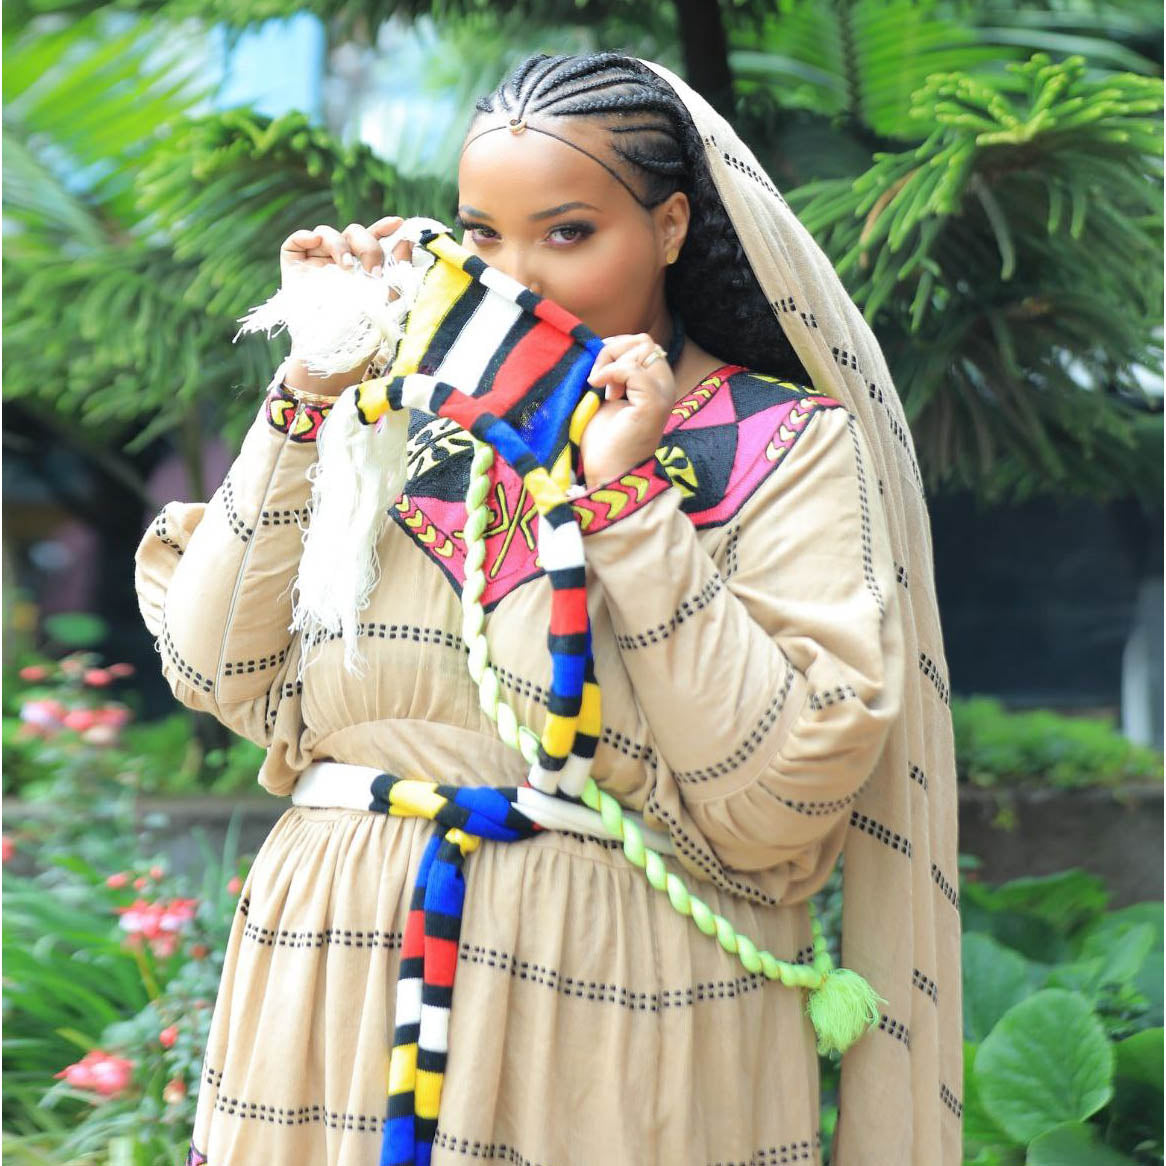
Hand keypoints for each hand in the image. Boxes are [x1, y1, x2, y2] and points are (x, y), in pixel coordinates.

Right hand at [278, 216, 413, 394]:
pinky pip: (295, 241)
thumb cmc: (361, 332)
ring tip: (346, 267)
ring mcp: (316, 261)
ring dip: (339, 244)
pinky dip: (304, 235)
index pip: (373, 239)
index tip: (398, 223)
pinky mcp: (294, 266)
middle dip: (366, 245)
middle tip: (373, 270)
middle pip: (353, 233)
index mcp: (362, 265)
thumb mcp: (385, 303)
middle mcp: (339, 259)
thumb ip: (396, 272)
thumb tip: (407, 241)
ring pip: (327, 232)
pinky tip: (313, 241)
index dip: (383, 228)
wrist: (332, 353)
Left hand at [580, 333, 673, 486]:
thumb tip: (601, 346)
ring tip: (601, 390)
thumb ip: (612, 374)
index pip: (644, 344)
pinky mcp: (653, 405)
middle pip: (644, 341)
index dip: (616, 348)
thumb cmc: (606, 442)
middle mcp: (665, 387)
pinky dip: (611, 372)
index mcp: (656, 384)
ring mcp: (662, 395)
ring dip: (611, 362)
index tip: (599, 375)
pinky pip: (634, 369)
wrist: (609, 474)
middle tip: (597, 379)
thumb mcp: (607, 398)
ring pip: (642, 348)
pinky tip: (597, 388)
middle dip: (613, 350)